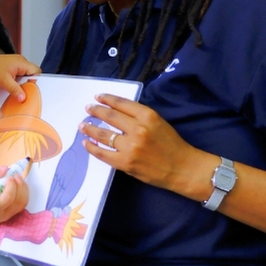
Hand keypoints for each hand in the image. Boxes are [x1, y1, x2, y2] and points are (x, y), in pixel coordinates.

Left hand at [0, 54, 41, 100]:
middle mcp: (21, 61)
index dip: (34, 81)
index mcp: (22, 62)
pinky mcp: (12, 66)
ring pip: (26, 74)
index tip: (29, 89)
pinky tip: (11, 83)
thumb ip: (15, 90)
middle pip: (32, 73)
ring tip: (15, 85)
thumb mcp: (4, 82)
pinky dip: (18, 79)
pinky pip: (20, 73)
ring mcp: (16, 63)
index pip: (37, 71)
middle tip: (22, 89)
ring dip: (22, 81)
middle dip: (28, 82)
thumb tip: (23, 98)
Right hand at [0, 164, 28, 222]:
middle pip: (18, 201)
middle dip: (20, 186)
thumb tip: (5, 169)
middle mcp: (3, 215)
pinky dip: (23, 192)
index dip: (11, 187)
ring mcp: (9, 215)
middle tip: (15, 175)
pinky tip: (18, 184)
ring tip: (18, 178)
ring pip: (23, 202)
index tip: (8, 177)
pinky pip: (23, 202)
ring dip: (23, 188)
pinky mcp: (13, 212)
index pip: (7, 199)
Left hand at [79, 93, 211, 196]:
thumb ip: (139, 116)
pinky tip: (86, 144)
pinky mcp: (125, 163)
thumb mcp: (159, 122)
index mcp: (147, 116)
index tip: (98, 97)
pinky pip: (103, 154)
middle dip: (96, 111)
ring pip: (103, 135)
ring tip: (82, 125)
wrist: (182, 168)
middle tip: (88, 109)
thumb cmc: (172, 144)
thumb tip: (116, 112)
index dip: (107, 99)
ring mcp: (130, 147)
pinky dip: (92, 148)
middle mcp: (137, 129)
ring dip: (90, 129)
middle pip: (110, 117)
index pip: (122, 103)